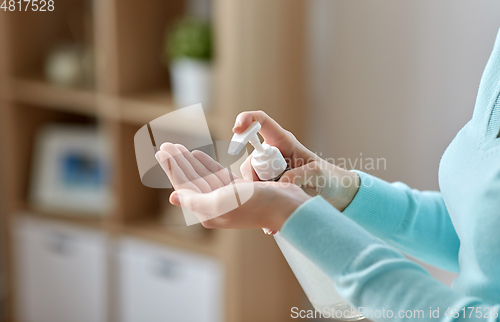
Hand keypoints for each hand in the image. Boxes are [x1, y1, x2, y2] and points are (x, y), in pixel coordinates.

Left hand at [155, 143, 310, 230]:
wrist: (286, 205)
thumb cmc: (255, 205)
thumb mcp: (221, 203)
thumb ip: (195, 200)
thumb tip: (174, 196)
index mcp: (208, 212)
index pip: (184, 186)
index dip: (172, 168)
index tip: (162, 151)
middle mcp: (215, 206)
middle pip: (191, 179)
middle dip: (178, 162)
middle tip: (165, 145)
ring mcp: (227, 197)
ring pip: (202, 175)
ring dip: (189, 161)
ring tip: (177, 147)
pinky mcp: (239, 189)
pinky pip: (217, 174)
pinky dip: (206, 163)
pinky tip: (197, 154)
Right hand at [233, 111, 359, 211]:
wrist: (336, 197)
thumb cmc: (329, 177)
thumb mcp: (317, 173)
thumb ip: (298, 175)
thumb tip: (279, 184)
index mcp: (282, 142)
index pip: (260, 122)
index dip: (246, 120)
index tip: (237, 130)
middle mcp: (271, 155)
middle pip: (250, 162)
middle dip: (255, 178)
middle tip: (274, 191)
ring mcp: (268, 173)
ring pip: (249, 183)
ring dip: (259, 198)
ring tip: (275, 211)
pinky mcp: (268, 189)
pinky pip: (256, 198)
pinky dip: (263, 210)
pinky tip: (272, 225)